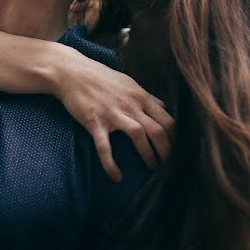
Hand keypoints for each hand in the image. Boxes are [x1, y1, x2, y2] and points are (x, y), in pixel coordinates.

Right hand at [55, 53, 173, 181]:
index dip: (175, 138)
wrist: (71, 72)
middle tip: (170, 165)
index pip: (166, 119)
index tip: (178, 151)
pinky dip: (111, 164)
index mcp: (140, 96)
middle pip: (157, 129)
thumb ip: (146, 96)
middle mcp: (130, 104)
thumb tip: (163, 106)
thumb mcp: (128, 82)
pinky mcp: (94, 121)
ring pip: (138, 135)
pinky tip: (117, 177)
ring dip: (148, 154)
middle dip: (167, 150)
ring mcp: (112, 113)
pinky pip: (104, 146)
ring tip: (153, 168)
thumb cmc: (101, 77)